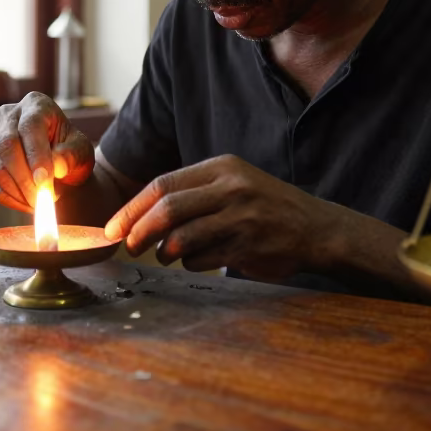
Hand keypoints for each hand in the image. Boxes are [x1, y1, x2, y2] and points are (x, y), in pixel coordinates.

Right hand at [0, 92, 94, 212]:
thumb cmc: (71, 151)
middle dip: (25, 179)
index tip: (46, 182)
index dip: (36, 156)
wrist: (59, 161)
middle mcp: (8, 115)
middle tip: (44, 199)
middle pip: (6, 146)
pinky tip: (28, 204)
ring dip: (19, 192)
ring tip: (42, 200)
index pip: (30, 127)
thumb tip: (55, 167)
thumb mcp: (81, 150)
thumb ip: (71, 156)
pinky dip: (10, 199)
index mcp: (35, 104)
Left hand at [103, 155, 335, 280]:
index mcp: (221, 167)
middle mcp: (231, 187)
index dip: (133, 208)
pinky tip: (198, 260)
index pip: (163, 184)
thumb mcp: (232, 184)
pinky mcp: (248, 246)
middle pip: (168, 209)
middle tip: (127, 245)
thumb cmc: (265, 207)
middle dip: (139, 230)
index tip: (114, 227)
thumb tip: (139, 214)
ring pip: (182, 237)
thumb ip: (192, 193)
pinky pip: (202, 258)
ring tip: (164, 256)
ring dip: (164, 251)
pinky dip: (190, 263)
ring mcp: (241, 217)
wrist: (317, 228)